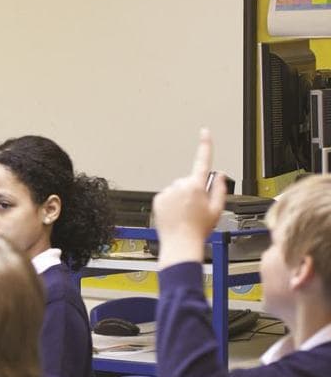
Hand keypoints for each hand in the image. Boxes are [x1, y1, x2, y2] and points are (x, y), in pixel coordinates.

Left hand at [152, 128, 227, 267]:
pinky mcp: (157, 199)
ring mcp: (167, 192)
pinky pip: (167, 196)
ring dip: (181, 198)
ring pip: (177, 189)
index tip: (204, 132)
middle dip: (193, 190)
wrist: (180, 244)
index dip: (205, 144)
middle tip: (196, 209)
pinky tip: (175, 215)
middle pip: (189, 181)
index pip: (202, 160)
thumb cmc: (198, 230)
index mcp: (196, 186)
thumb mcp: (217, 209)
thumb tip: (218, 175)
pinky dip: (171, 203)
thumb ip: (219, 188)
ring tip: (185, 214)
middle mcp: (180, 186)